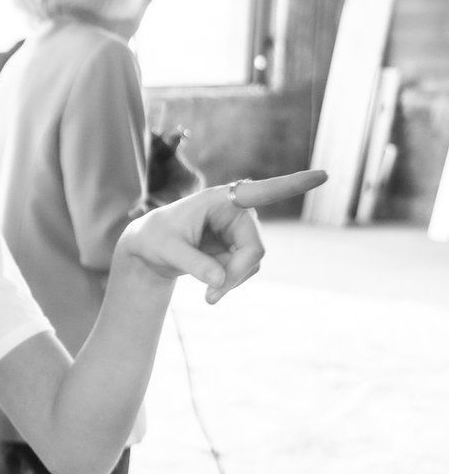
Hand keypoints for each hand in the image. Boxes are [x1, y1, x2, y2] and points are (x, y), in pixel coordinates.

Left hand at [115, 170, 325, 303]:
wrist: (150, 249)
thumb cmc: (155, 239)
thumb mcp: (167, 251)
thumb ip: (193, 264)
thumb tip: (220, 281)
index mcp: (220, 200)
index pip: (261, 192)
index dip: (292, 185)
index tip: (324, 175)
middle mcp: (238, 211)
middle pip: (254, 247)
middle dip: (235, 274)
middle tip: (210, 297)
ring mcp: (242, 230)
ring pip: (252, 262)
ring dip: (232, 282)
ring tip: (207, 296)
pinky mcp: (241, 247)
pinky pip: (246, 270)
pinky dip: (230, 283)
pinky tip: (210, 286)